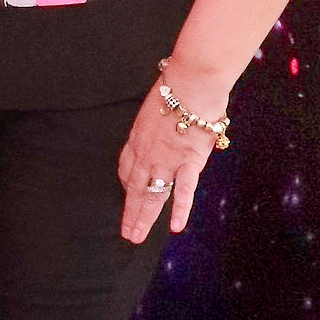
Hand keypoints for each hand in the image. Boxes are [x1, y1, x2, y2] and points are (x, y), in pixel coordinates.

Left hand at [117, 75, 225, 242]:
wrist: (192, 82)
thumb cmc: (178, 86)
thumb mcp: (158, 105)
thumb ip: (161, 121)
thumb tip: (170, 124)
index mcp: (138, 138)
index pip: (127, 168)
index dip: (127, 185)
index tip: (128, 195)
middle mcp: (147, 153)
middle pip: (136, 188)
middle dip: (131, 212)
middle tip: (127, 232)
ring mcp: (167, 159)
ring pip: (153, 194)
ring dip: (144, 217)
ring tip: (137, 236)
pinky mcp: (189, 162)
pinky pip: (184, 190)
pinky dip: (180, 210)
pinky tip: (175, 227)